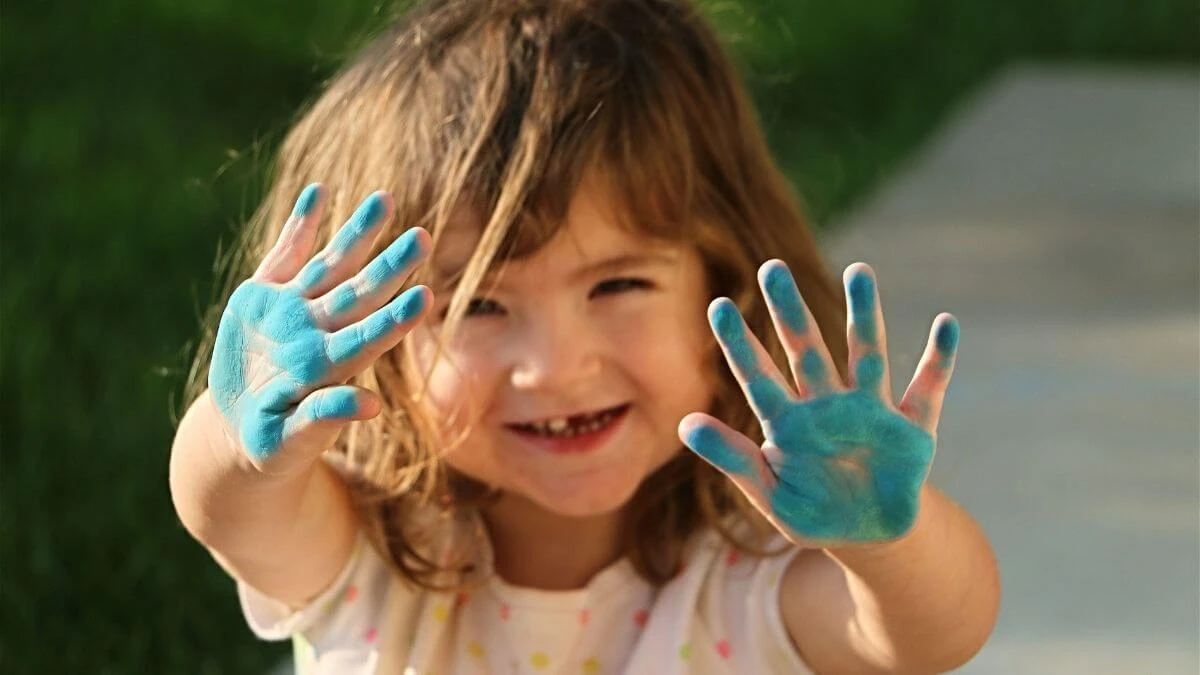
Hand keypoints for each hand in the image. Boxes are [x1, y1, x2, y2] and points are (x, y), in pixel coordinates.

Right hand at [208, 185, 431, 476]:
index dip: (395, 317)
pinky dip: (300, 225)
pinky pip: (285, 255)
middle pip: (359, 293)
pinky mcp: (263, 297)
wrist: (239, 428)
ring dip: (356, 232)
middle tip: (422, 235)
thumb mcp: (293, 438)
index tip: (427, 296)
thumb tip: (372, 406)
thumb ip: (326, 417)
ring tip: (384, 198)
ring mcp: (292, 310)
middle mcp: (317, 330)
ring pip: (330, 265)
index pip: (369, 336)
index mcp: (327, 365)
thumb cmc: (275, 440)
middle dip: (389, 265)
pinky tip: (320, 192)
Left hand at [679, 261, 958, 547]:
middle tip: (772, 267)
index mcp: (789, 424)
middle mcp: (827, 407)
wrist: (869, 536)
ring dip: (864, 315)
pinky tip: (947, 325)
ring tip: (859, 271)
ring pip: (865, 355)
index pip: (758, 376)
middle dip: (790, 312)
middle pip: (806, 351)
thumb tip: (684, 423)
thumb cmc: (812, 511)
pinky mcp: (911, 432)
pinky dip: (938, 361)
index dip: (739, 343)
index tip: (719, 305)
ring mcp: (870, 413)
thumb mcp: (767, 492)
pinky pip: (927, 391)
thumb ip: (732, 457)